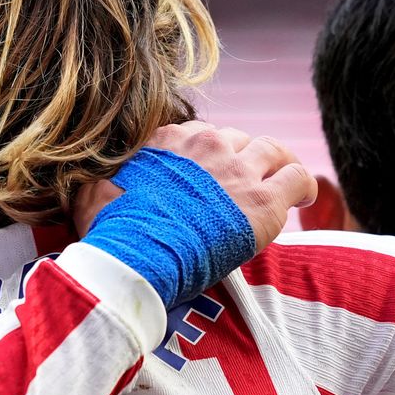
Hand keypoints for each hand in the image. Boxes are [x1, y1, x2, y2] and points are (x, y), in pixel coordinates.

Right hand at [73, 122, 315, 251]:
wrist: (139, 260)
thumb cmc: (112, 237)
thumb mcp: (90, 199)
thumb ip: (95, 186)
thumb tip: (88, 188)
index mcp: (167, 142)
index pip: (198, 134)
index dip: (207, 155)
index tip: (209, 175)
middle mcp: (207, 146)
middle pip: (237, 139)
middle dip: (241, 159)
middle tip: (243, 185)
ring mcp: (239, 170)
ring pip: (273, 150)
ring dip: (277, 165)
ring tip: (282, 184)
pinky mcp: (265, 200)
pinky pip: (298, 177)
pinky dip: (304, 185)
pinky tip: (306, 198)